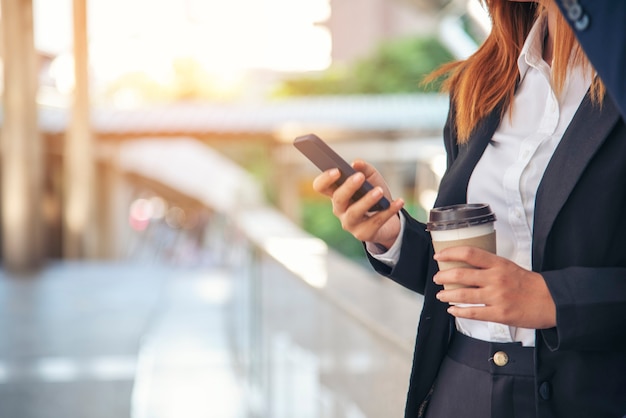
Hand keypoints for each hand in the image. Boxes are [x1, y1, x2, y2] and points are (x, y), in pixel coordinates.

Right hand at [312, 159, 403, 248]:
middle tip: (360, 177)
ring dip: (367, 201)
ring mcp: (349, 223)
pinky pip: (376, 222)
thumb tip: (356, 163)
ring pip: (354, 212)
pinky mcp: (363, 233)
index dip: (325, 179)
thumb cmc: (375, 196)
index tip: (336, 170)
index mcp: (336, 193)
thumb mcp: (372, 179)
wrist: (389, 219)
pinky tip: (398, 201)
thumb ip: (364, 169)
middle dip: (348, 187)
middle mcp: (339, 209)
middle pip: (338, 198)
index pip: (321, 186)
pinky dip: (389, 210)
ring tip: (379, 191)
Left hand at [433, 246, 556, 328]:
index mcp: (498, 264)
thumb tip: (466, 266)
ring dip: (447, 295)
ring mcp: (497, 297)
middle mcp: (496, 279)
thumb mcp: (509, 267)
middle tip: (437, 278)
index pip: (469, 253)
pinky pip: (473, 313)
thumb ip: (489, 266)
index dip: (450, 253)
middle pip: (460, 275)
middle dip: (443, 276)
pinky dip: (459, 312)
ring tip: (440, 295)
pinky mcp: (499, 314)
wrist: (552, 301)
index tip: (439, 256)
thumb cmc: (530, 284)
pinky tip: (452, 310)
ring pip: (463, 295)